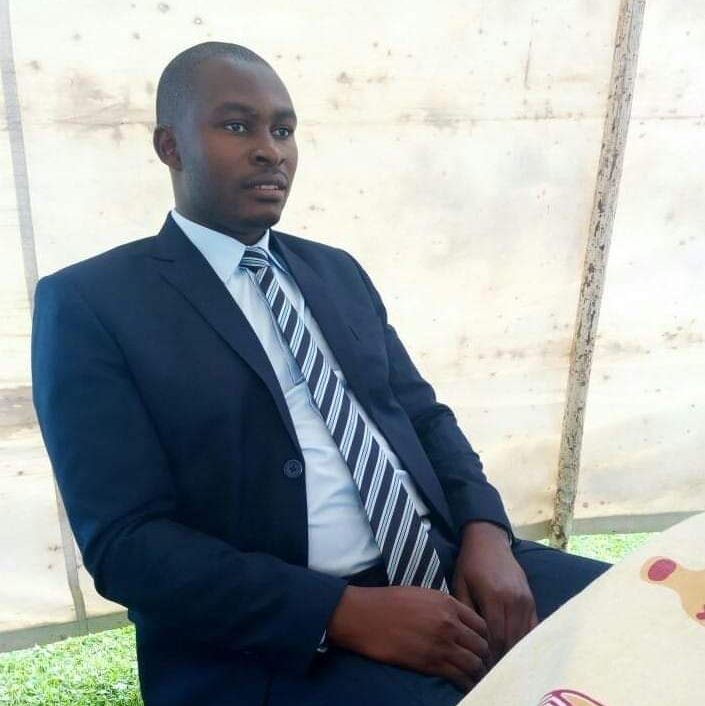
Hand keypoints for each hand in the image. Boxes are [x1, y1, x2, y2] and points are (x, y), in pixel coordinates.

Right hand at [327, 585, 489, 692]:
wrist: (366, 616)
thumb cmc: (390, 602)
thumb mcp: (422, 594)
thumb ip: (444, 606)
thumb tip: (458, 621)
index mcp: (448, 604)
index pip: (481, 624)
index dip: (484, 637)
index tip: (481, 644)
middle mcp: (449, 624)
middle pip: (482, 645)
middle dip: (484, 655)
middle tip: (481, 663)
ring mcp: (441, 644)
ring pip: (474, 663)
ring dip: (477, 671)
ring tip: (475, 676)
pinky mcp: (430, 663)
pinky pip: (458, 677)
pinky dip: (465, 682)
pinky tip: (465, 684)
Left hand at [452, 522, 537, 664]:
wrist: (489, 541)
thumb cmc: (470, 563)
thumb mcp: (460, 584)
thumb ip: (466, 611)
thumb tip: (469, 639)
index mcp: (493, 596)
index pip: (495, 635)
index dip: (489, 655)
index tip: (482, 669)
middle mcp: (513, 600)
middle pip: (511, 639)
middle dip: (501, 658)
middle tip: (492, 672)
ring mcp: (525, 600)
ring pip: (523, 635)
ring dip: (514, 652)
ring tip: (503, 665)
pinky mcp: (531, 599)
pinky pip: (532, 626)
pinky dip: (525, 640)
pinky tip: (517, 651)